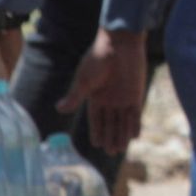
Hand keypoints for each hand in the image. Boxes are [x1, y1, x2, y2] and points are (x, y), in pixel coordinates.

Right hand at [74, 27, 152, 159]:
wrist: (119, 43)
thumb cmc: (98, 58)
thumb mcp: (84, 80)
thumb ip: (75, 97)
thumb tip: (59, 109)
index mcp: (95, 96)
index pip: (96, 119)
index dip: (97, 131)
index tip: (96, 144)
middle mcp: (110, 100)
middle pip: (110, 123)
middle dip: (110, 137)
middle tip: (110, 152)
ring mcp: (123, 97)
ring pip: (122, 121)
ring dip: (122, 135)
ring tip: (120, 150)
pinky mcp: (136, 93)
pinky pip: (136, 113)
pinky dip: (135, 124)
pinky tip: (134, 136)